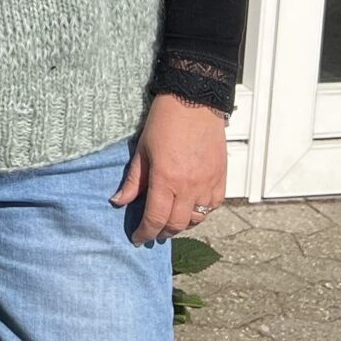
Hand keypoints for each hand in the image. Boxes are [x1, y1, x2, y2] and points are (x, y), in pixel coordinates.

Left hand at [111, 94, 227, 245]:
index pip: (155, 218)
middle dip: (162, 232)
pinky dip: (202, 213)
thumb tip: (119, 201)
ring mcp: (208, 183)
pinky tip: (191, 208)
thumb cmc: (165, 122)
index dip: (145, 233)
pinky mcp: (221, 178)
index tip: (138, 239)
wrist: (194, 101)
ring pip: (197, 219)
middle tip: (152, 232)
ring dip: (182, 225)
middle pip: (177, 224)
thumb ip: (134, 181)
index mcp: (167, 179)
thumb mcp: (142, 151)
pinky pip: (213, 206)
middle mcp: (190, 186)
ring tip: (170, 221)